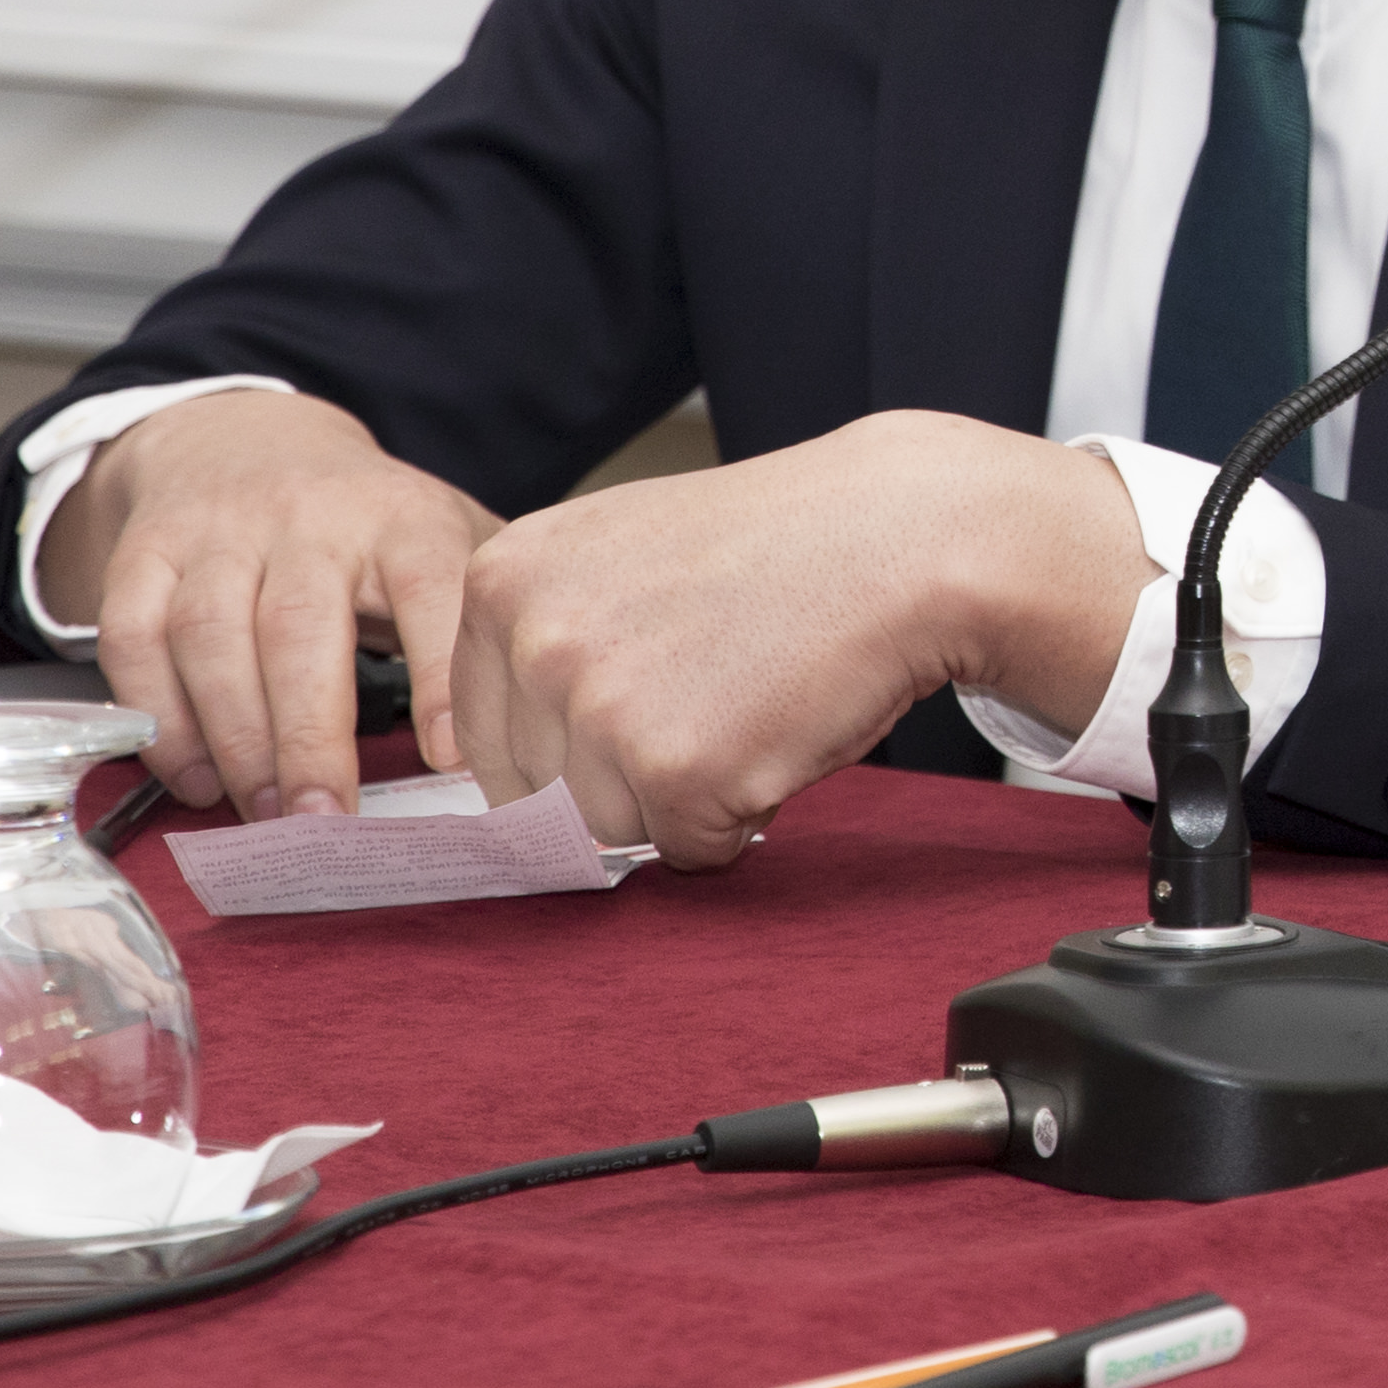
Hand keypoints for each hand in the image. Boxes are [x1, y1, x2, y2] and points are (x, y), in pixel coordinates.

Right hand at [49, 389, 499, 820]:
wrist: (242, 441)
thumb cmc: (365, 525)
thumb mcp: (446, 540)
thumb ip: (486, 618)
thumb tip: (536, 724)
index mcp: (402, 518)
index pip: (430, 587)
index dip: (439, 672)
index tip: (450, 757)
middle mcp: (307, 517)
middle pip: (300, 626)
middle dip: (309, 737)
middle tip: (324, 825)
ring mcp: (218, 533)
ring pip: (211, 635)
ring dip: (233, 739)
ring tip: (264, 815)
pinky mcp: (144, 555)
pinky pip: (133, 640)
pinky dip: (158, 720)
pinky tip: (194, 777)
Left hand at [448, 412, 1153, 869]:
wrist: (902, 535)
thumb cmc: (776, 549)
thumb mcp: (619, 558)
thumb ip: (544, 645)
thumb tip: (499, 787)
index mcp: (500, 583)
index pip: (485, 740)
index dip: (571, 745)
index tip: (643, 698)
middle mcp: (534, 644)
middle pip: (543, 796)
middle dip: (625, 775)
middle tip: (711, 688)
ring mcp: (601, 711)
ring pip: (610, 832)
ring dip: (683, 798)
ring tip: (746, 701)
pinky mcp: (677, 774)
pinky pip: (688, 851)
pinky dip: (742, 815)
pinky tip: (777, 729)